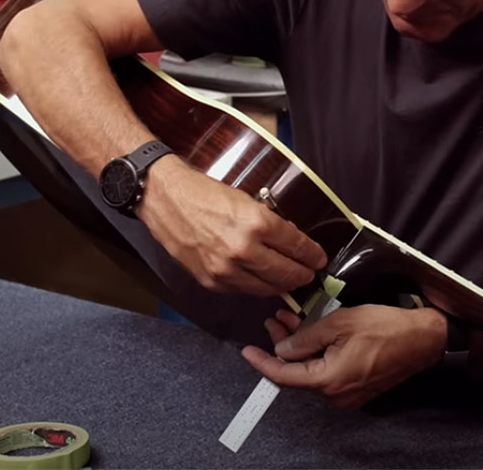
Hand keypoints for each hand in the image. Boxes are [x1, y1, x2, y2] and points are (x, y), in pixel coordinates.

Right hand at [135, 156, 327, 295]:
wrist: (164, 198)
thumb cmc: (202, 192)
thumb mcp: (244, 199)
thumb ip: (268, 222)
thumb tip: (288, 238)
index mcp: (256, 223)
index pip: (296, 246)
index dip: (312, 254)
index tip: (318, 258)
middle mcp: (243, 250)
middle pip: (286, 273)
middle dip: (303, 275)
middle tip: (309, 274)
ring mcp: (226, 269)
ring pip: (267, 288)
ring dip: (282, 285)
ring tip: (289, 281)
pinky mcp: (211, 280)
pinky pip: (243, 290)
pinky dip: (256, 286)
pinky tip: (262, 280)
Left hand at [240, 305, 447, 408]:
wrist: (424, 339)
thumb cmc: (385, 327)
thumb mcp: (340, 323)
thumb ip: (307, 337)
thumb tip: (283, 349)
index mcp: (329, 380)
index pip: (284, 375)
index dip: (262, 362)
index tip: (246, 350)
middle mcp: (336, 395)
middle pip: (298, 372)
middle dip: (283, 345)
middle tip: (274, 320)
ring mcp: (348, 394)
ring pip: (312, 370)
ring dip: (300, 347)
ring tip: (290, 320)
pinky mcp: (357, 388)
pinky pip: (328, 372)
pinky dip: (317, 353)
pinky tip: (313, 333)